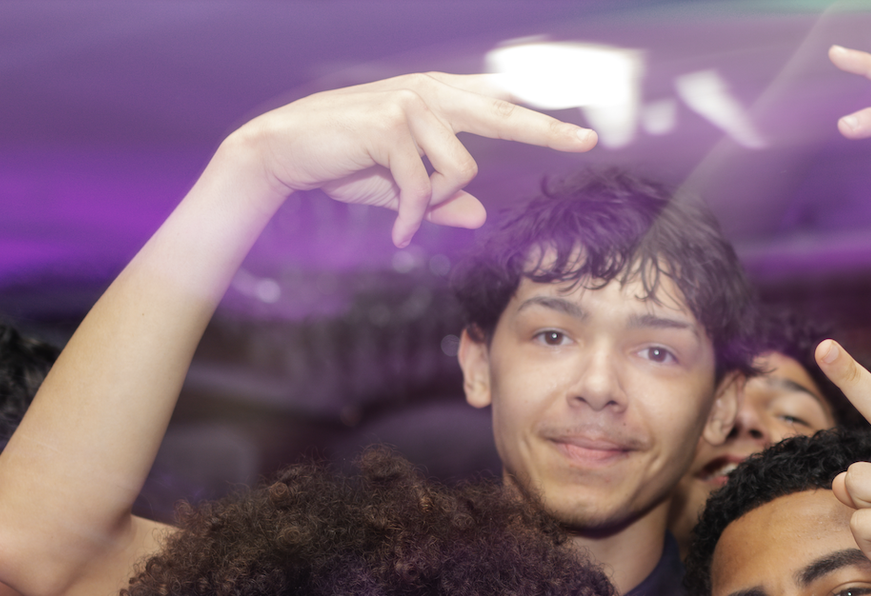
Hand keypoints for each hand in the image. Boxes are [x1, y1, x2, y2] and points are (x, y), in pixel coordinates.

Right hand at [227, 72, 598, 247]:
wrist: (283, 151)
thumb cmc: (341, 163)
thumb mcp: (398, 187)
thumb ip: (439, 198)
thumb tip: (478, 215)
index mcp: (435, 97)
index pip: (498, 105)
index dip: (540, 120)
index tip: (584, 134)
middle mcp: (428, 89)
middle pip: (504, 114)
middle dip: (547, 130)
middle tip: (588, 141)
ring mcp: (410, 101)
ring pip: (460, 169)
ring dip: (433, 203)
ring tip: (405, 215)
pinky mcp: (390, 123)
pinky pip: (424, 185)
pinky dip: (411, 216)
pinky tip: (395, 232)